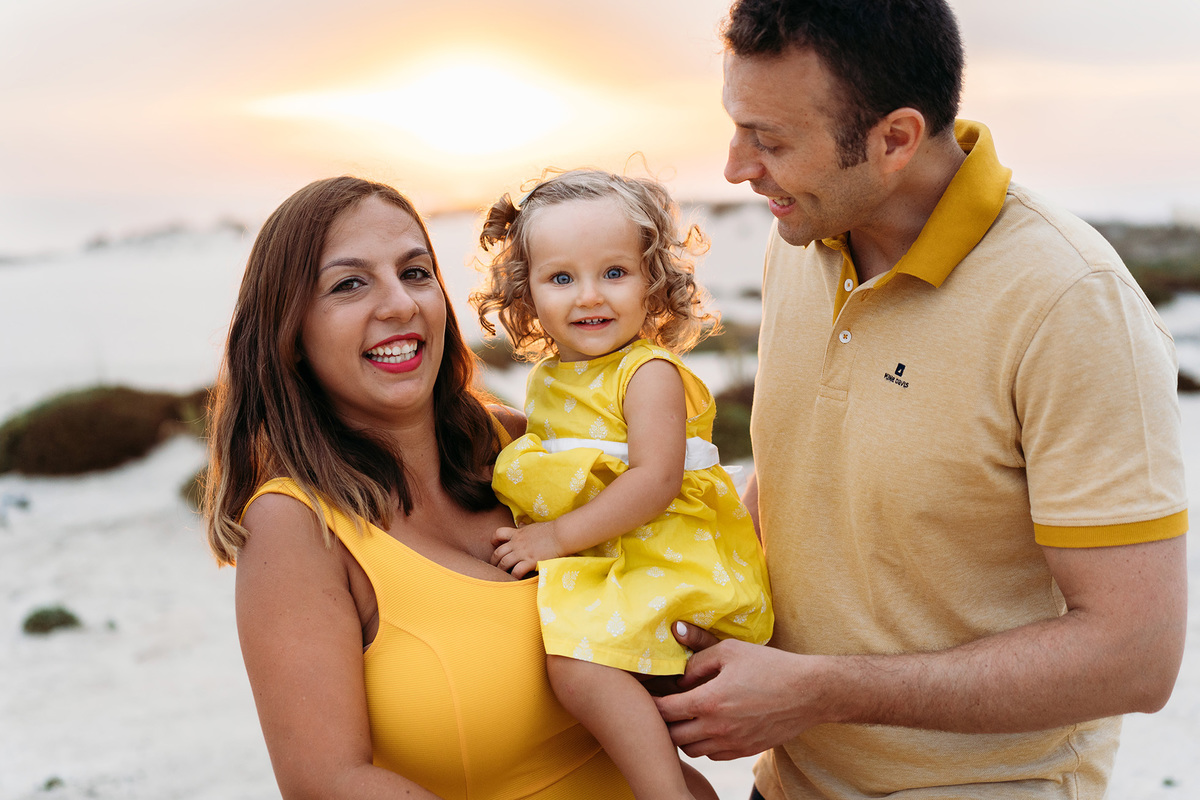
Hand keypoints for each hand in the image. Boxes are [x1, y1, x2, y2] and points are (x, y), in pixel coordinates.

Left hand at [491, 521, 563, 578]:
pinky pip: (516, 571)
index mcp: (517, 533)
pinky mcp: (530, 561)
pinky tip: (517, 579)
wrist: (561, 534)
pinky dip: (514, 577)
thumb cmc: (551, 530)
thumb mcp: (534, 526)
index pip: (498, 533)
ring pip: (504, 563)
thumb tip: (520, 523)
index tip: (495, 545)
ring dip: (501, 570)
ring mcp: (522, 553)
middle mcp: (517, 543)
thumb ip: (524, 527)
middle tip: (496, 566)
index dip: (494, 540)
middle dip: (494, 561)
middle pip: (498, 552)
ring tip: (503, 575)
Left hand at [654, 622, 826, 760]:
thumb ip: (697, 659)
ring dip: (683, 734)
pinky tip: (708, 726)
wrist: (809, 692)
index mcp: (709, 701)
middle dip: (665, 721)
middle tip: (666, 706)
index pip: (665, 710)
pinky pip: (712, 755)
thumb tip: (678, 675)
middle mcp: (717, 728)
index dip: (653, 702)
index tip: (650, 694)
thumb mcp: (730, 650)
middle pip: (673, 735)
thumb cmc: (770, 666)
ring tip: (686, 716)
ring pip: (691, 749)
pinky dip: (704, 744)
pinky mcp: (744, 751)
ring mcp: (731, 743)